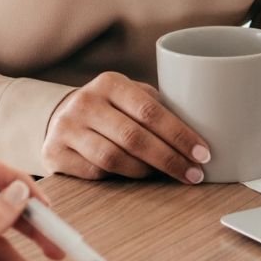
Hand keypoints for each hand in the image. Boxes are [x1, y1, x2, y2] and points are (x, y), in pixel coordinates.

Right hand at [44, 72, 211, 182]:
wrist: (61, 118)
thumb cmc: (111, 110)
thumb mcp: (131, 98)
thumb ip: (159, 108)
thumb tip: (205, 130)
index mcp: (110, 83)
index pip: (150, 110)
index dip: (179, 134)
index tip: (203, 153)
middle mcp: (85, 102)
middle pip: (134, 137)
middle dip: (170, 159)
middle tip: (194, 174)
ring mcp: (66, 128)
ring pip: (114, 159)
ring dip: (147, 171)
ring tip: (169, 175)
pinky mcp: (55, 154)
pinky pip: (96, 173)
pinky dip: (121, 177)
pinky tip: (137, 177)